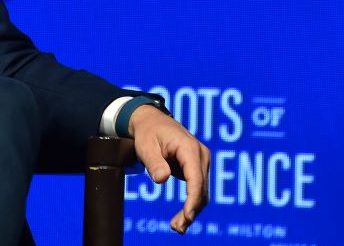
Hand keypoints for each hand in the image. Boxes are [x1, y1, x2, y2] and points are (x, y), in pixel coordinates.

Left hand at [129, 104, 210, 234]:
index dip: (192, 199)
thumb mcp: (145, 146)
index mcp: (189, 148)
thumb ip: (154, 162)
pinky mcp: (197, 168)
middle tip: (177, 228)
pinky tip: (183, 217)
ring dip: (192, 210)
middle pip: (201, 189)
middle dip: (191, 210)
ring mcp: (201, 161)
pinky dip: (191, 203)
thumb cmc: (147, 132)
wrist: (151, 121)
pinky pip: (198, 189)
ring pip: (202, 192)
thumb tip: (162, 179)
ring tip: (177, 227)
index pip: (196, 178)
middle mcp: (200, 155)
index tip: (187, 215)